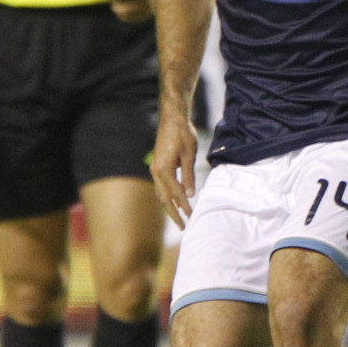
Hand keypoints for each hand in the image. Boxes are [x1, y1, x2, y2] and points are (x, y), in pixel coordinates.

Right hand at [150, 113, 197, 229]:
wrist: (173, 119)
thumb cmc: (183, 135)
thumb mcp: (189, 155)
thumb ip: (188, 176)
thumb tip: (190, 194)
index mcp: (163, 170)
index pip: (176, 194)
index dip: (184, 207)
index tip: (192, 217)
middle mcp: (156, 172)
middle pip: (164, 198)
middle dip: (174, 213)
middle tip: (183, 227)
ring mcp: (155, 169)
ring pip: (161, 193)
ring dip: (170, 206)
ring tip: (179, 218)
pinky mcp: (157, 166)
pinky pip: (162, 186)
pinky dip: (168, 196)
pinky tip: (175, 201)